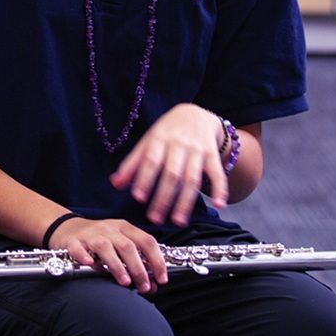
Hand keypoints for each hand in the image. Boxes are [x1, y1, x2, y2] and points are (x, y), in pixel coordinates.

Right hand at [46, 216, 168, 291]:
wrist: (68, 228)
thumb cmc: (99, 240)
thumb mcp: (120, 245)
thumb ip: (137, 263)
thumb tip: (153, 286)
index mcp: (124, 228)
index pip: (147, 241)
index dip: (157, 260)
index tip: (162, 279)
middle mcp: (109, 228)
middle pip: (128, 246)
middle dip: (139, 268)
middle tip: (144, 286)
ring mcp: (90, 234)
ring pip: (105, 247)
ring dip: (117, 265)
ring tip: (125, 282)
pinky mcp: (72, 241)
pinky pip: (78, 248)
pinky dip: (84, 256)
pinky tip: (90, 265)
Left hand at [108, 104, 226, 225]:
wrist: (196, 114)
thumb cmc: (167, 132)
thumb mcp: (147, 142)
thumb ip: (132, 164)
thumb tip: (115, 184)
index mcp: (159, 139)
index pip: (151, 160)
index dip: (144, 178)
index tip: (138, 198)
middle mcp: (178, 144)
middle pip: (171, 174)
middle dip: (163, 197)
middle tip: (155, 219)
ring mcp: (197, 150)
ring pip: (192, 178)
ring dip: (185, 201)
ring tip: (178, 221)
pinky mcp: (212, 155)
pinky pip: (218, 173)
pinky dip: (220, 189)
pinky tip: (219, 205)